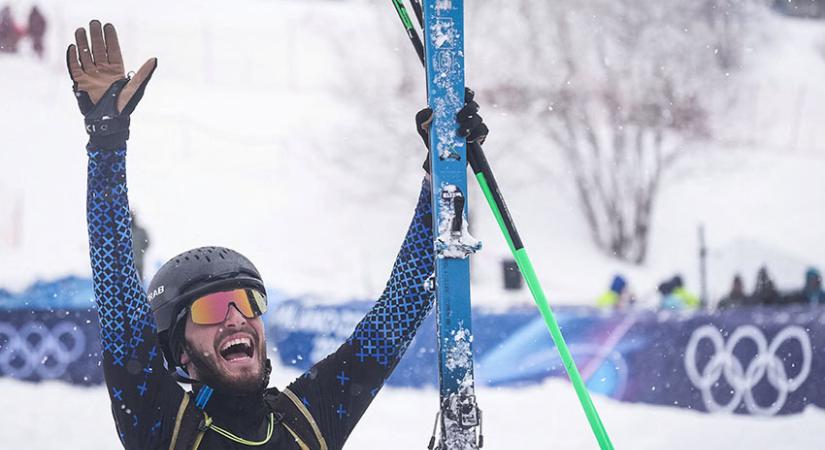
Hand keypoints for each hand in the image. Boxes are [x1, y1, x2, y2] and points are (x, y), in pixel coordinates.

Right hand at [66, 21, 156, 149]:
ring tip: (80, 30)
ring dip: (83, 43)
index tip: (108, 25)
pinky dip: (73, 58)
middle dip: (96, 37)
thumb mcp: (136, 88)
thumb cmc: (124, 107)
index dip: (110, 38)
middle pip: (98, 50)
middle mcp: (104, 72)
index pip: (113, 50)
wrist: (109, 122)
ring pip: (86, 56)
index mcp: (117, 71)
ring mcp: (92, 77)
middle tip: (93, 23)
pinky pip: (75, 68)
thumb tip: (155, 59)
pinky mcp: (81, 83)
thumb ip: (143, 73)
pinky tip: (72, 47)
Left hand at [415, 88, 488, 172]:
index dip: (466, 92)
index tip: (465, 95)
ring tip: (461, 133)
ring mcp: (474, 125)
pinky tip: (468, 139)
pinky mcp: (479, 135)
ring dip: (470, 124)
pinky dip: (476, 133)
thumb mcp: (423, 128)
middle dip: (468, 108)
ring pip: (478, 118)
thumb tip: (430, 111)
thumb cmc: (433, 140)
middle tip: (458, 117)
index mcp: (454, 108)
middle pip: (474, 105)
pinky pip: (483, 130)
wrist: (441, 159)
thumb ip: (421, 118)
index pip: (464, 94)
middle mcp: (465, 114)